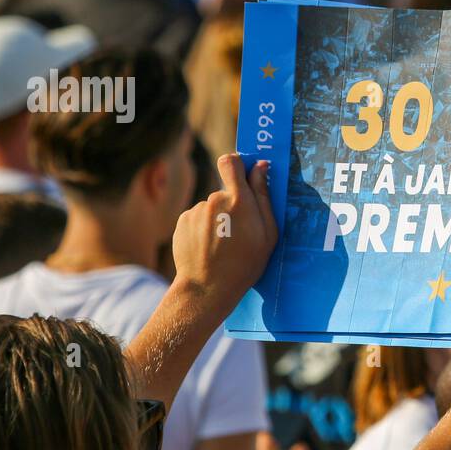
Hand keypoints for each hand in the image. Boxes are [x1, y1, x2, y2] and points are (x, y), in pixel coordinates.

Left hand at [172, 153, 276, 312]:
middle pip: (224, 192)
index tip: (242, 178)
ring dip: (217, 220)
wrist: (207, 287)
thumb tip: (261, 167)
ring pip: (211, 208)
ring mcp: (196, 210)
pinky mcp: (182, 221)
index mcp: (239, 200)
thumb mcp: (268, 234)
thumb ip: (264, 197)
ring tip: (221, 246)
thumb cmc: (245, 264)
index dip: (237, 166)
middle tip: (238, 234)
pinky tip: (208, 248)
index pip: (231, 162)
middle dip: (232, 206)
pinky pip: (197, 218)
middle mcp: (214, 200)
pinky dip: (203, 229)